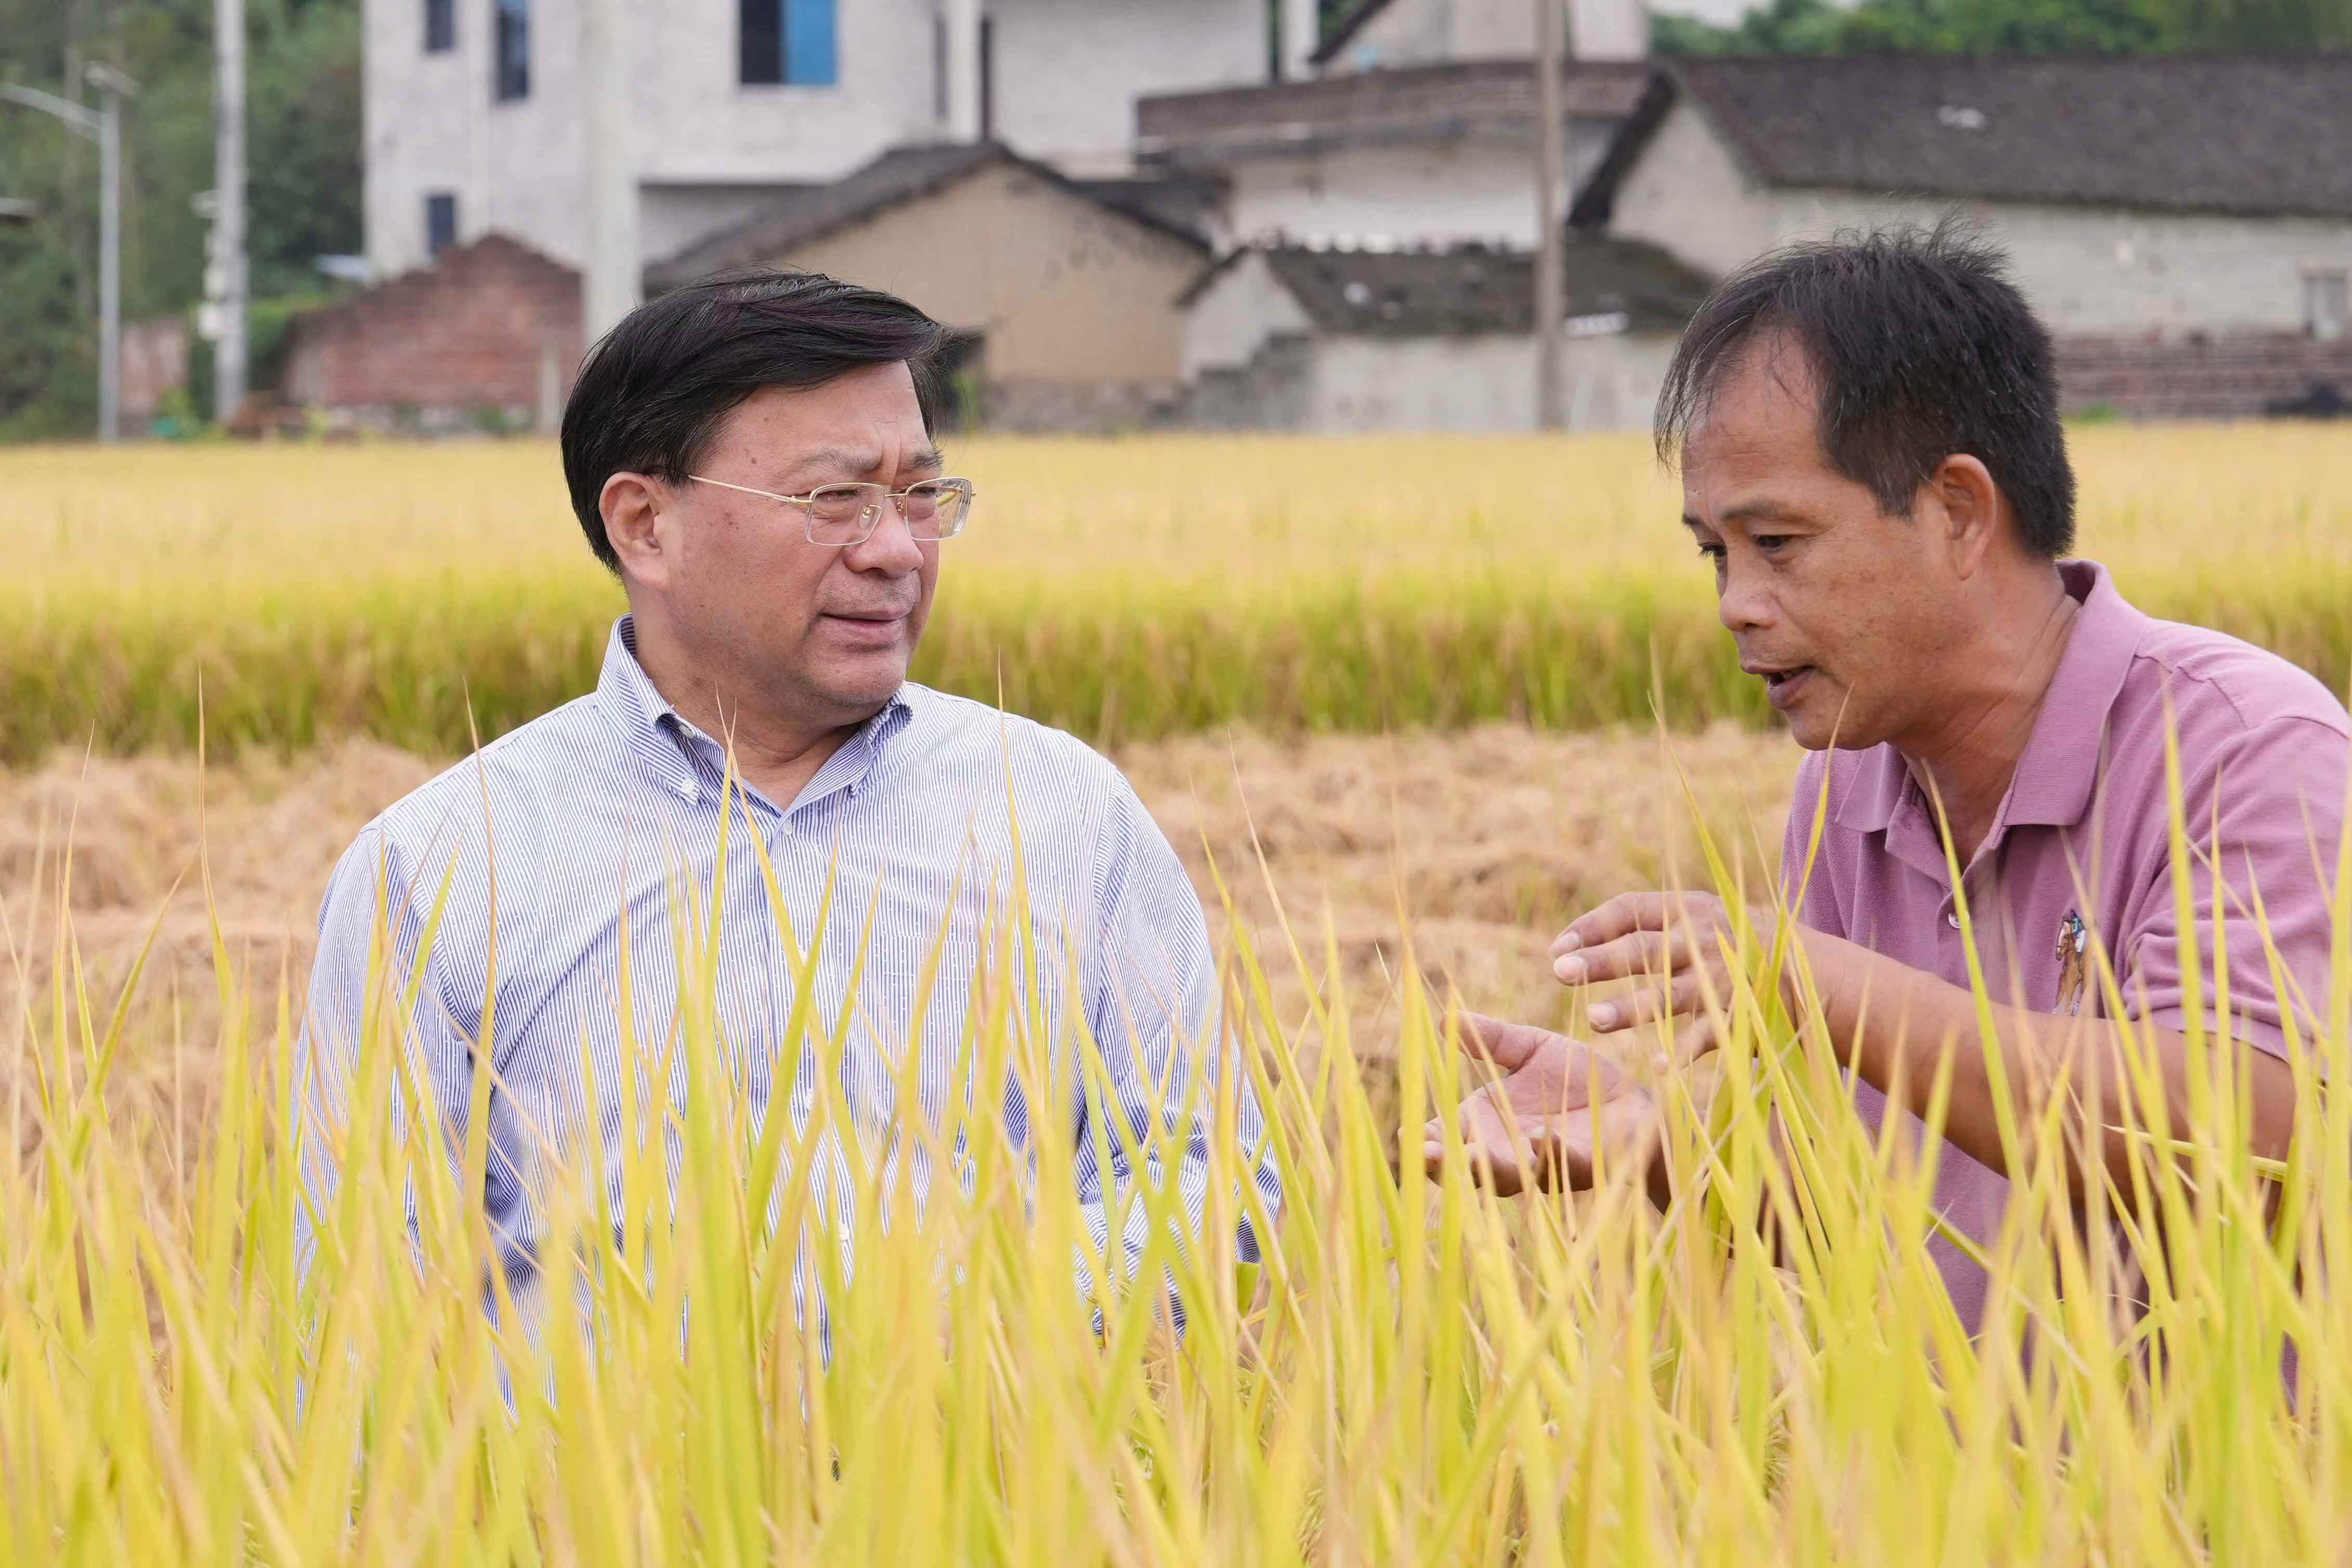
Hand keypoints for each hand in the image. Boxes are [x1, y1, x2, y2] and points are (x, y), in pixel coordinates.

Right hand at [1420, 1012, 1661, 1197]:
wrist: (1634, 1102)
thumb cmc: (1577, 1080)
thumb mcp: (1531, 1050)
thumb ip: (1492, 1039)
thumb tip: (1445, 1017)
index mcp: (1487, 1124)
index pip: (1446, 1138)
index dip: (1425, 1141)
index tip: (1407, 1134)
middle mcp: (1507, 1151)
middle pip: (1466, 1168)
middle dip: (1445, 1166)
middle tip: (1427, 1155)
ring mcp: (1541, 1163)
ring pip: (1508, 1175)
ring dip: (1491, 1166)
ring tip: (1471, 1154)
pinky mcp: (1580, 1164)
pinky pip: (1560, 1164)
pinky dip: (1547, 1152)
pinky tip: (1536, 1136)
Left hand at [1553, 892, 1773, 1062]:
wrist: (1817, 974)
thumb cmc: (1741, 949)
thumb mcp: (1703, 922)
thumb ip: (1656, 927)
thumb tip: (1584, 943)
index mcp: (1689, 909)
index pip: (1629, 910)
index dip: (1590, 927)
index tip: (1556, 948)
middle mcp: (1704, 938)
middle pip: (1643, 948)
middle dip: (1600, 960)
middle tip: (1559, 973)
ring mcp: (1725, 977)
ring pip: (1669, 994)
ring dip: (1631, 1008)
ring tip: (1593, 1019)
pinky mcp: (1744, 1014)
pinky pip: (1709, 1035)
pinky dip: (1685, 1051)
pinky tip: (1660, 1069)